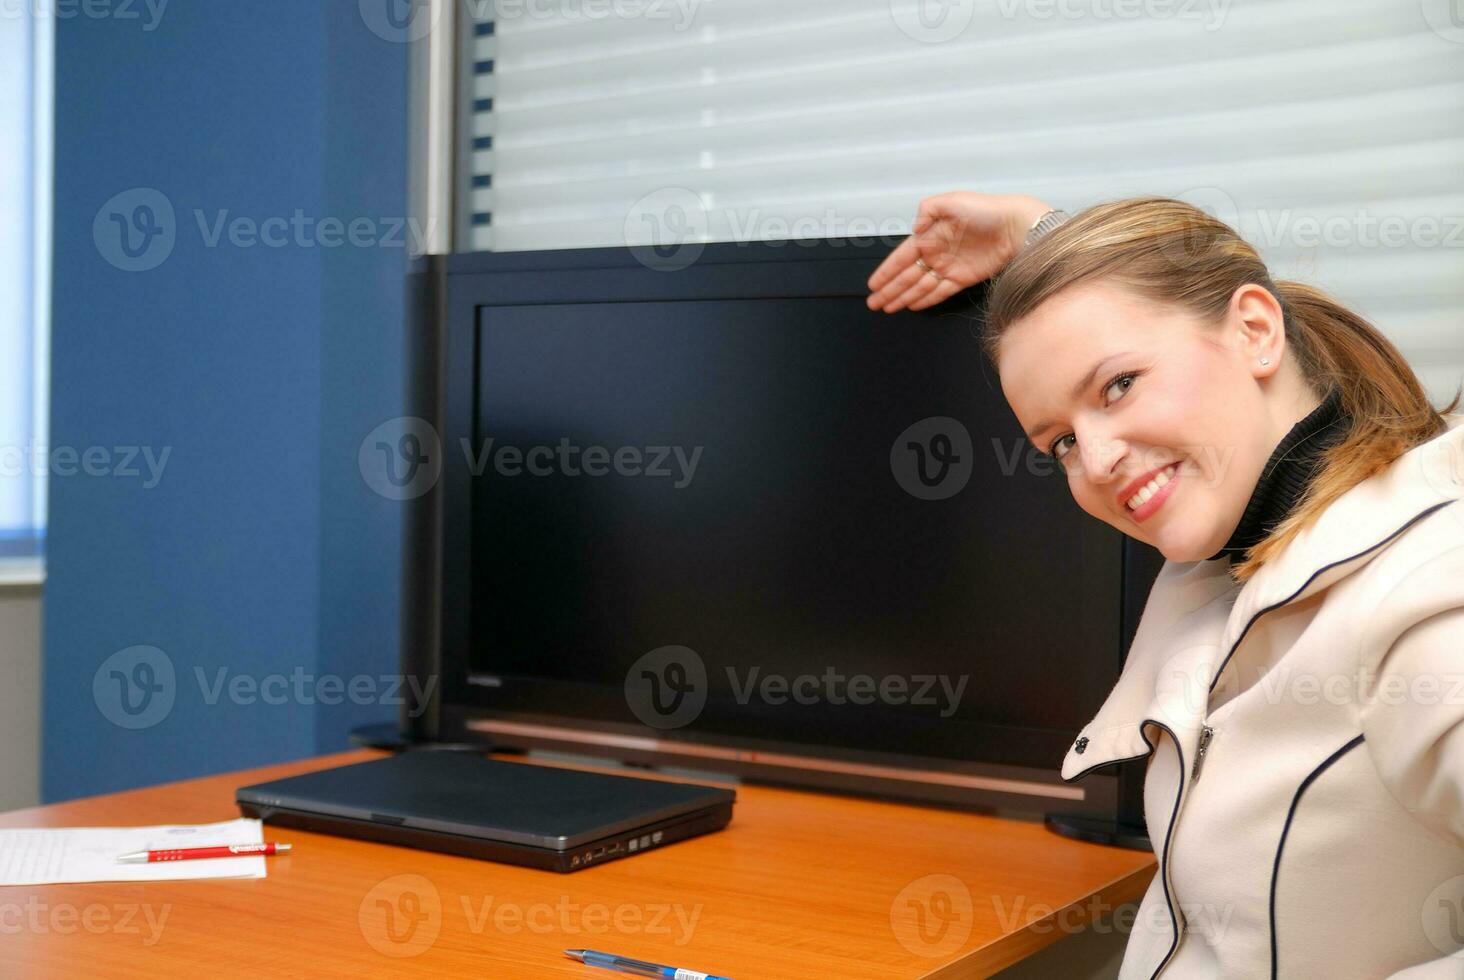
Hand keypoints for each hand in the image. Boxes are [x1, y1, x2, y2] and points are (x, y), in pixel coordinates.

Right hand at [866, 192, 1053, 312]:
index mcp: (930, 234)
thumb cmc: (987, 209)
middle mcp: (937, 252)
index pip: (902, 257)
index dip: (887, 271)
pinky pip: (940, 292)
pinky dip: (925, 299)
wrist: (1017, 226)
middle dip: (890, 289)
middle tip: (874, 303)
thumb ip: (928, 210)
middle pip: (908, 275)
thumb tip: (914, 227)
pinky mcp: (964, 278)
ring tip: (888, 307)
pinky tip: (912, 305)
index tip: (873, 284)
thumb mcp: (952, 200)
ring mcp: (950, 267)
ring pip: (920, 286)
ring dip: (903, 297)